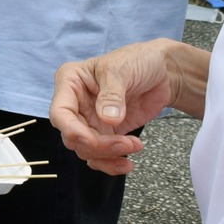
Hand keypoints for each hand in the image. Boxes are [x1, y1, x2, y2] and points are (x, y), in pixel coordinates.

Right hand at [48, 40, 182, 175]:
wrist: (163, 72)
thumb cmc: (137, 60)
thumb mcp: (120, 71)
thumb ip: (111, 95)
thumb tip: (107, 120)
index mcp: (70, 82)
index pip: (60, 113)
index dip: (72, 130)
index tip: (93, 140)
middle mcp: (76, 103)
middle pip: (73, 136)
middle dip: (98, 145)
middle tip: (125, 143)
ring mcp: (90, 120)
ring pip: (85, 149)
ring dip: (108, 155)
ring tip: (134, 146)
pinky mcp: (106, 133)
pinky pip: (100, 155)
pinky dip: (111, 163)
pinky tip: (126, 162)